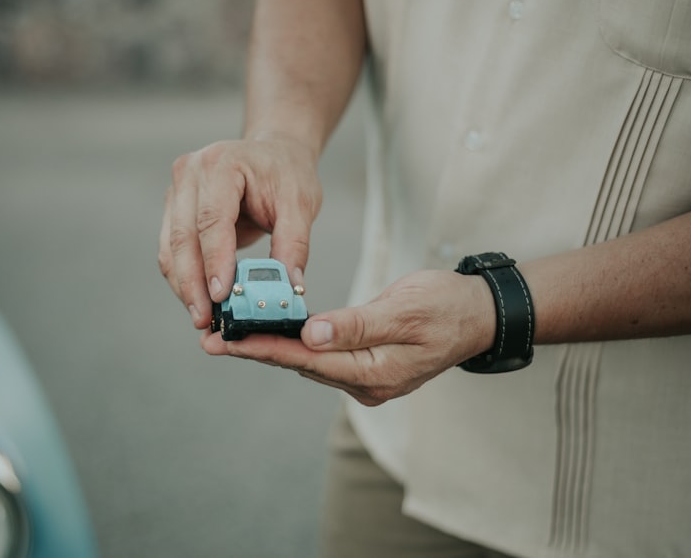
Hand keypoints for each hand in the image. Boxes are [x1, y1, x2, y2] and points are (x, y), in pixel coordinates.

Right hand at [159, 135, 322, 328]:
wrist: (272, 154)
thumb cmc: (286, 174)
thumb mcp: (300, 203)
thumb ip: (295, 244)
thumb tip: (289, 287)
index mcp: (221, 164)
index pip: (212, 219)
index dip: (214, 260)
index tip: (221, 296)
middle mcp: (190, 173)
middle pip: (184, 237)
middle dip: (192, 283)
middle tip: (205, 319)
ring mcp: (176, 191)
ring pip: (171, 249)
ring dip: (184, 286)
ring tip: (203, 318)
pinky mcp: (173, 210)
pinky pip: (172, 251)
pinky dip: (184, 278)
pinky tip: (199, 301)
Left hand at [201, 270, 496, 405]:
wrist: (479, 315)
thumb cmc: (447, 306)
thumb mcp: (404, 308)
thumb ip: (356, 325)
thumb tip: (310, 336)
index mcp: (375, 372)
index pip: (307, 360)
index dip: (264, 349)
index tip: (226, 342)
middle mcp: (367, 383)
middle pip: (301, 364)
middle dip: (256, 349)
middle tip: (211, 338)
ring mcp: (367, 379)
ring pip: (309, 362)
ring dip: (272, 347)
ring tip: (230, 333)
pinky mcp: (366, 367)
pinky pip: (323, 357)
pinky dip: (296, 344)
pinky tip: (272, 332)